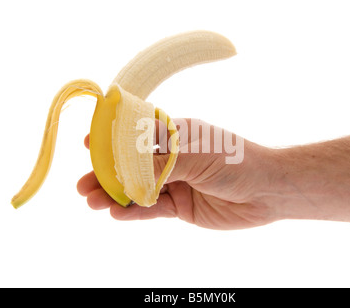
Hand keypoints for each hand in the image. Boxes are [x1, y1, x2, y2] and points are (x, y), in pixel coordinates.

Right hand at [77, 119, 277, 229]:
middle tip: (83, 184)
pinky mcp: (181, 205)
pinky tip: (116, 213)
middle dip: (107, 173)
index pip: (137, 135)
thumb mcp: (194, 156)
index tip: (89, 143)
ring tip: (92, 201)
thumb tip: (125, 170)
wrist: (266, 190)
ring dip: (115, 194)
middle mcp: (172, 158)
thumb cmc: (235, 160)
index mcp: (175, 135)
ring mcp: (175, 182)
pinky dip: (134, 211)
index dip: (113, 139)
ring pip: (138, 189)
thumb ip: (159, 165)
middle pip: (132, 166)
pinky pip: (152, 209)